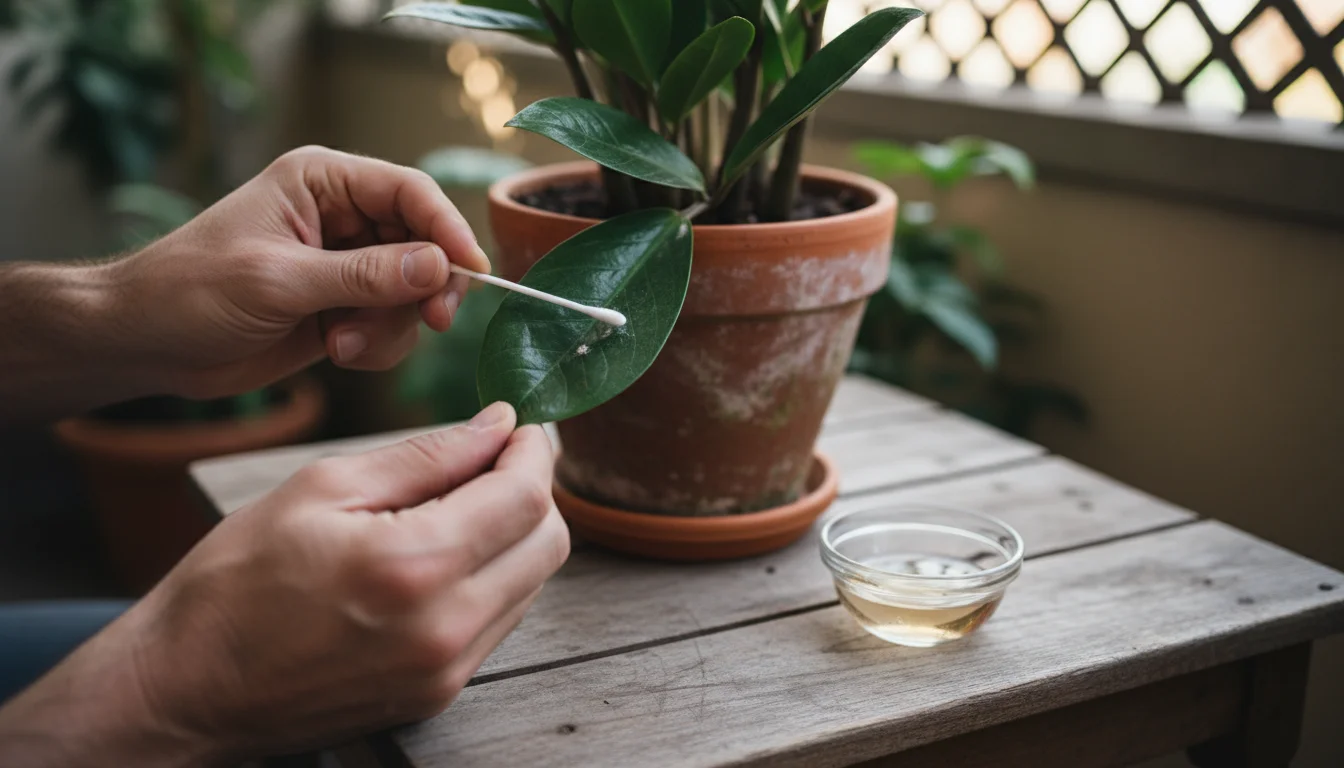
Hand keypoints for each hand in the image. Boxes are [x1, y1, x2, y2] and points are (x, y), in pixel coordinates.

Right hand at [0, 403, 569, 764]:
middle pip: (549, 543)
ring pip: (532, 584)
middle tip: (495, 459)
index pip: (526, 497)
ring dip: (515, 536)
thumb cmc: (236, 581)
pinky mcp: (437, 694)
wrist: (185, 687)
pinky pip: (499, 621)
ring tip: (460, 505)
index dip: (533, 450)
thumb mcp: (322, 489)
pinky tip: (443, 555)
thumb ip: (426, 456)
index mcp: (415, 565)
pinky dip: (491, 578)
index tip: (519, 425)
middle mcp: (445, 627)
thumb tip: (496, 425)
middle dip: (534, 490)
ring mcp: (446, 670)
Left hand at [104, 145, 490, 398]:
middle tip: (431, 321)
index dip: (447, 229)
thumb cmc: (191, 291)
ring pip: (414, 291)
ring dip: (392, 326)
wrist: (146, 343)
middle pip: (425, 243)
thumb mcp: (280, 281)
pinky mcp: (343, 307)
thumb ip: (364, 275)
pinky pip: (393, 325)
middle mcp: (343, 217)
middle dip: (426, 288)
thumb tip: (438, 266)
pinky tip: (336, 352)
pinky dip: (378, 345)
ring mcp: (346, 265)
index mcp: (323, 182)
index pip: (410, 192)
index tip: (470, 272)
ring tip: (343, 345)